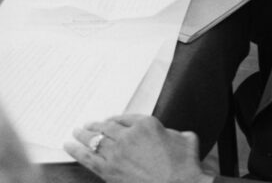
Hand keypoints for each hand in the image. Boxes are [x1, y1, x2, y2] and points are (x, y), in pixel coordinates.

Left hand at [65, 114, 210, 182]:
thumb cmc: (184, 165)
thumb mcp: (185, 138)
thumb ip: (173, 133)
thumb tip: (169, 136)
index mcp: (147, 124)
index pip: (126, 117)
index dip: (116, 119)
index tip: (110, 120)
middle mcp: (129, 136)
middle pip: (107, 127)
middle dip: (95, 125)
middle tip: (87, 124)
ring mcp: (117, 153)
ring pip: (95, 140)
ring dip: (83, 135)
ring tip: (75, 132)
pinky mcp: (109, 171)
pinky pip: (88, 158)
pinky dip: (76, 151)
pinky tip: (68, 147)